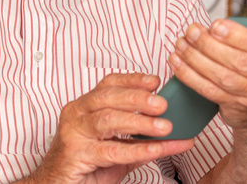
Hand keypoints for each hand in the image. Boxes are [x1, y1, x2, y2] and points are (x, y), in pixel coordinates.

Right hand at [25, 73, 193, 183]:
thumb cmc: (85, 166)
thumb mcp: (116, 150)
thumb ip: (140, 141)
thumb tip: (174, 136)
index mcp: (84, 106)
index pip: (108, 84)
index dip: (132, 80)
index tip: (155, 82)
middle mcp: (76, 113)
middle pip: (108, 97)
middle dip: (137, 98)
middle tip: (162, 104)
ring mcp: (73, 132)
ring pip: (107, 119)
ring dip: (139, 122)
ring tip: (164, 126)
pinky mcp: (74, 154)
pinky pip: (109, 150)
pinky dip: (135, 149)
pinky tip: (154, 149)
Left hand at [168, 4, 246, 134]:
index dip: (238, 36)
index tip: (216, 25)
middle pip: (240, 62)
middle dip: (209, 44)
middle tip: (191, 31)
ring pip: (222, 77)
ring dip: (195, 58)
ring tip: (181, 43)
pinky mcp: (235, 107)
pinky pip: (209, 90)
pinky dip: (189, 75)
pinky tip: (177, 61)